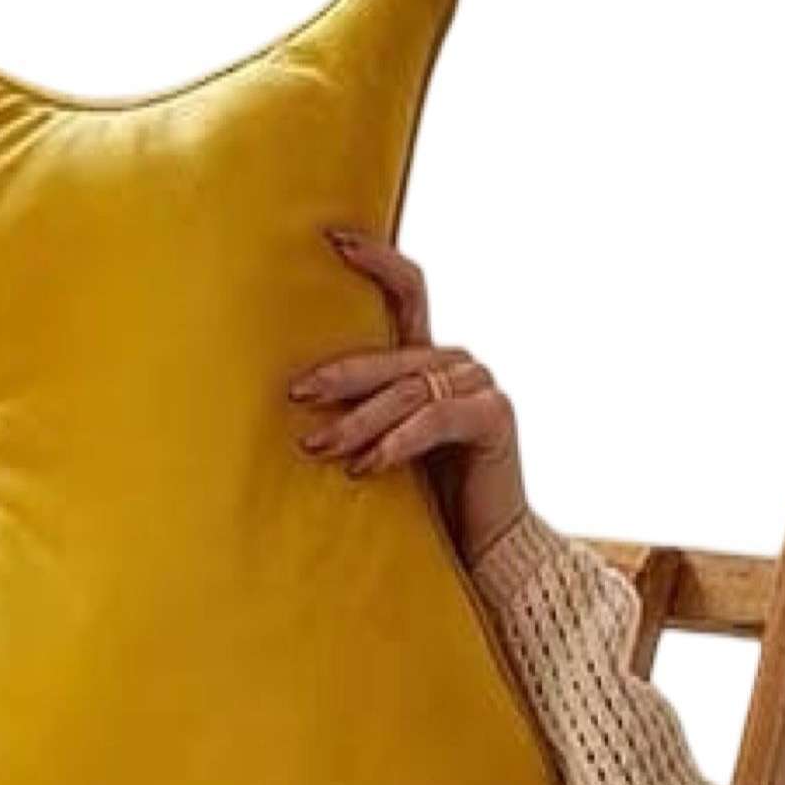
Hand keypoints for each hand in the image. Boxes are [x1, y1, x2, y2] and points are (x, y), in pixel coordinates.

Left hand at [289, 228, 526, 564]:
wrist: (483, 545)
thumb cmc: (426, 499)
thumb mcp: (382, 444)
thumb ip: (359, 411)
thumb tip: (291, 397)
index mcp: (430, 359)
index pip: (407, 291)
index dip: (376, 260)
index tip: (333, 239)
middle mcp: (457, 363)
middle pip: (391, 356)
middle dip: (339, 377)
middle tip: (296, 396)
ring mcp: (480, 386)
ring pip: (405, 393)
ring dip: (356, 422)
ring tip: (318, 448)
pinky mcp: (493, 417)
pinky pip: (434, 420)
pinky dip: (395, 443)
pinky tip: (364, 467)